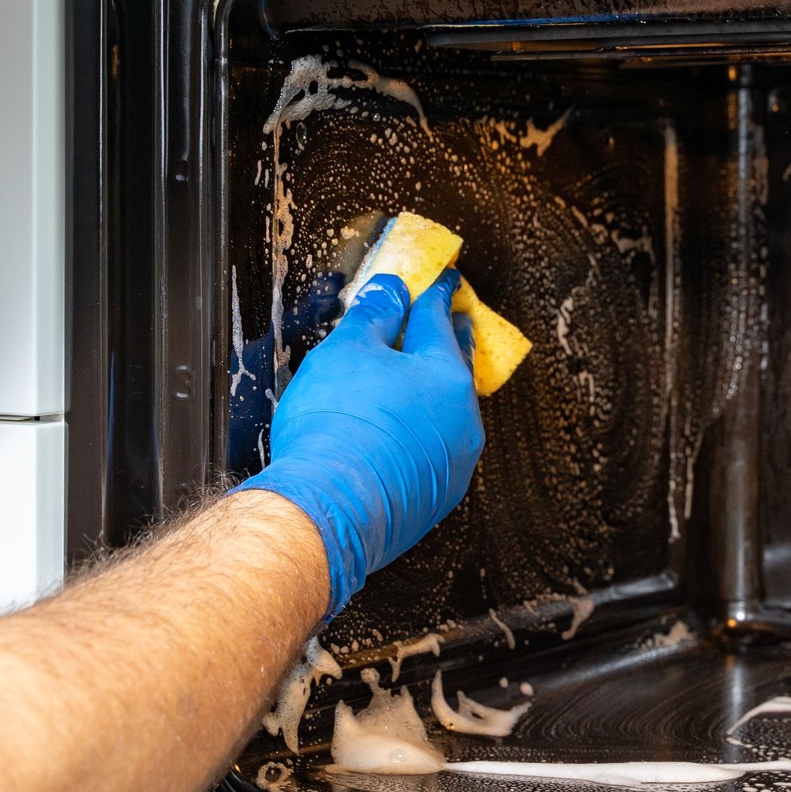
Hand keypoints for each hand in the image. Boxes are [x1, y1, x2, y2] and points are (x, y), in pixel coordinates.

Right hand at [234, 270, 483, 617]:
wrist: (329, 510)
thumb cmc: (337, 431)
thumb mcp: (347, 352)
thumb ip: (374, 315)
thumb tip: (390, 292)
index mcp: (445, 375)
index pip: (439, 320)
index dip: (435, 294)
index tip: (442, 281)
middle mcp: (461, 419)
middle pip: (454, 367)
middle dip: (449, 342)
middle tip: (451, 321)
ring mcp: (453, 462)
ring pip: (449, 413)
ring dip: (436, 392)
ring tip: (420, 379)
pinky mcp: (434, 497)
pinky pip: (434, 451)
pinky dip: (422, 433)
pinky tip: (401, 434)